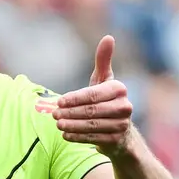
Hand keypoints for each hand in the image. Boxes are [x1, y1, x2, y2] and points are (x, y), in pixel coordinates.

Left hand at [54, 35, 136, 158]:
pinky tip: (65, 134)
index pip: (93, 94)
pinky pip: (93, 138)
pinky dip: (77, 136)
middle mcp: (124, 107)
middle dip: (70, 113)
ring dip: (71, 125)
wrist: (121, 132)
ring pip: (91, 125)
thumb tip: (108, 37)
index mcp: (119, 89)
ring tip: (58, 123)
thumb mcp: (104, 80)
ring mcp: (121, 125)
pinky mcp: (115, 141)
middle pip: (91, 110)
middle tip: (54, 114)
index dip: (74, 98)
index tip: (59, 102)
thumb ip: (103, 60)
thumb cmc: (107, 100)